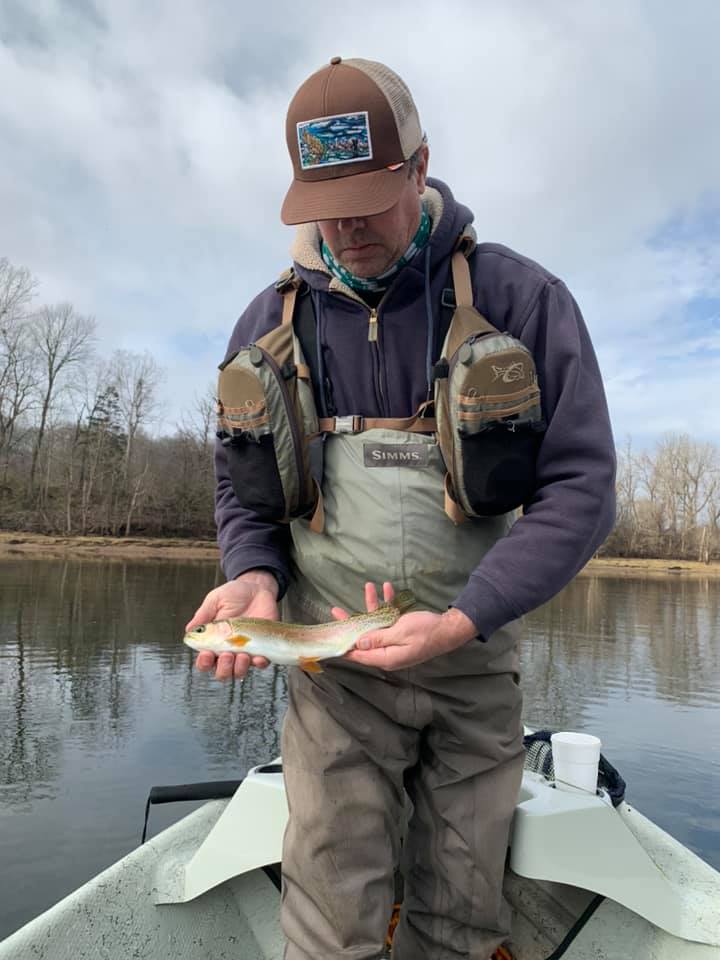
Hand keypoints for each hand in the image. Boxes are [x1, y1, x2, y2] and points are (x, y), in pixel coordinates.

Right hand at [186, 570, 278, 680]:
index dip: (204, 663)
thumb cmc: (234, 594)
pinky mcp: (262, 648)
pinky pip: (261, 663)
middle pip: (222, 672)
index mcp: (213, 641)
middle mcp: (228, 650)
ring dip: (239, 668)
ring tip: (242, 655)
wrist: (257, 587)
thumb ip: (203, 615)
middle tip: (226, 654)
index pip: (205, 661)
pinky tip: (258, 657)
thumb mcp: (215, 600)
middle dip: (223, 668)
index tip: (207, 654)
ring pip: (239, 672)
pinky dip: (259, 663)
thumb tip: (189, 631)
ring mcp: (246, 651)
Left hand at [333, 582, 476, 670]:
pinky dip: (387, 603)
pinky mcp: (400, 631)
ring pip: (375, 624)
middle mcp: (387, 650)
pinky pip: (388, 618)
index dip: (343, 646)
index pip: (358, 654)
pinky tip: (387, 587)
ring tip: (369, 586)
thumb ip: (377, 638)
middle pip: (363, 638)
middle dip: (351, 622)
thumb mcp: (400, 633)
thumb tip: (357, 643)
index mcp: (385, 656)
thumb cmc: (425, 632)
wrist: (448, 629)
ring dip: (372, 605)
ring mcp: (393, 641)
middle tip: (335, 611)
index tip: (330, 637)